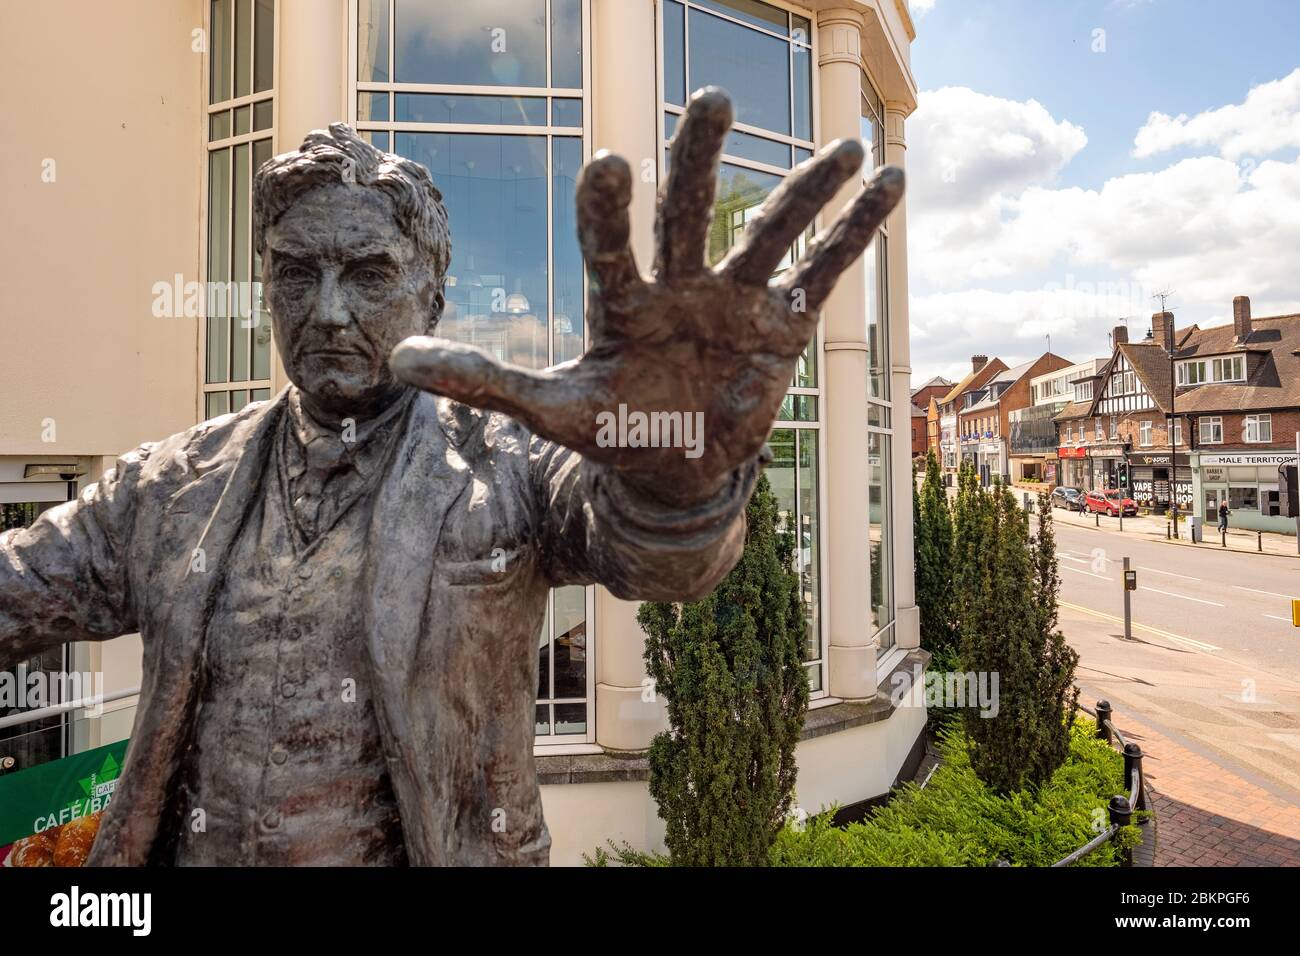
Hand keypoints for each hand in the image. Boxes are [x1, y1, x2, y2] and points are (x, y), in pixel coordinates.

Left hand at [391, 87, 903, 506]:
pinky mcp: (783, 324)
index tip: (609, 162)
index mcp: (624, 301)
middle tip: (712, 100)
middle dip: (701, 160)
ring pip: (771, 232)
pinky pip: (825, 271)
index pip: (613, 245)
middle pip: (690, 212)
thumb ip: (485, 380)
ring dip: (805, 190)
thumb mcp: (550, 411)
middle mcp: (680, 284)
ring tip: (843, 145)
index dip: (609, 209)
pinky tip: (889, 182)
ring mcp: (736, 298)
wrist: (673, 471)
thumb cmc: (611, 433)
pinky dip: (858, 232)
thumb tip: (397, 361)